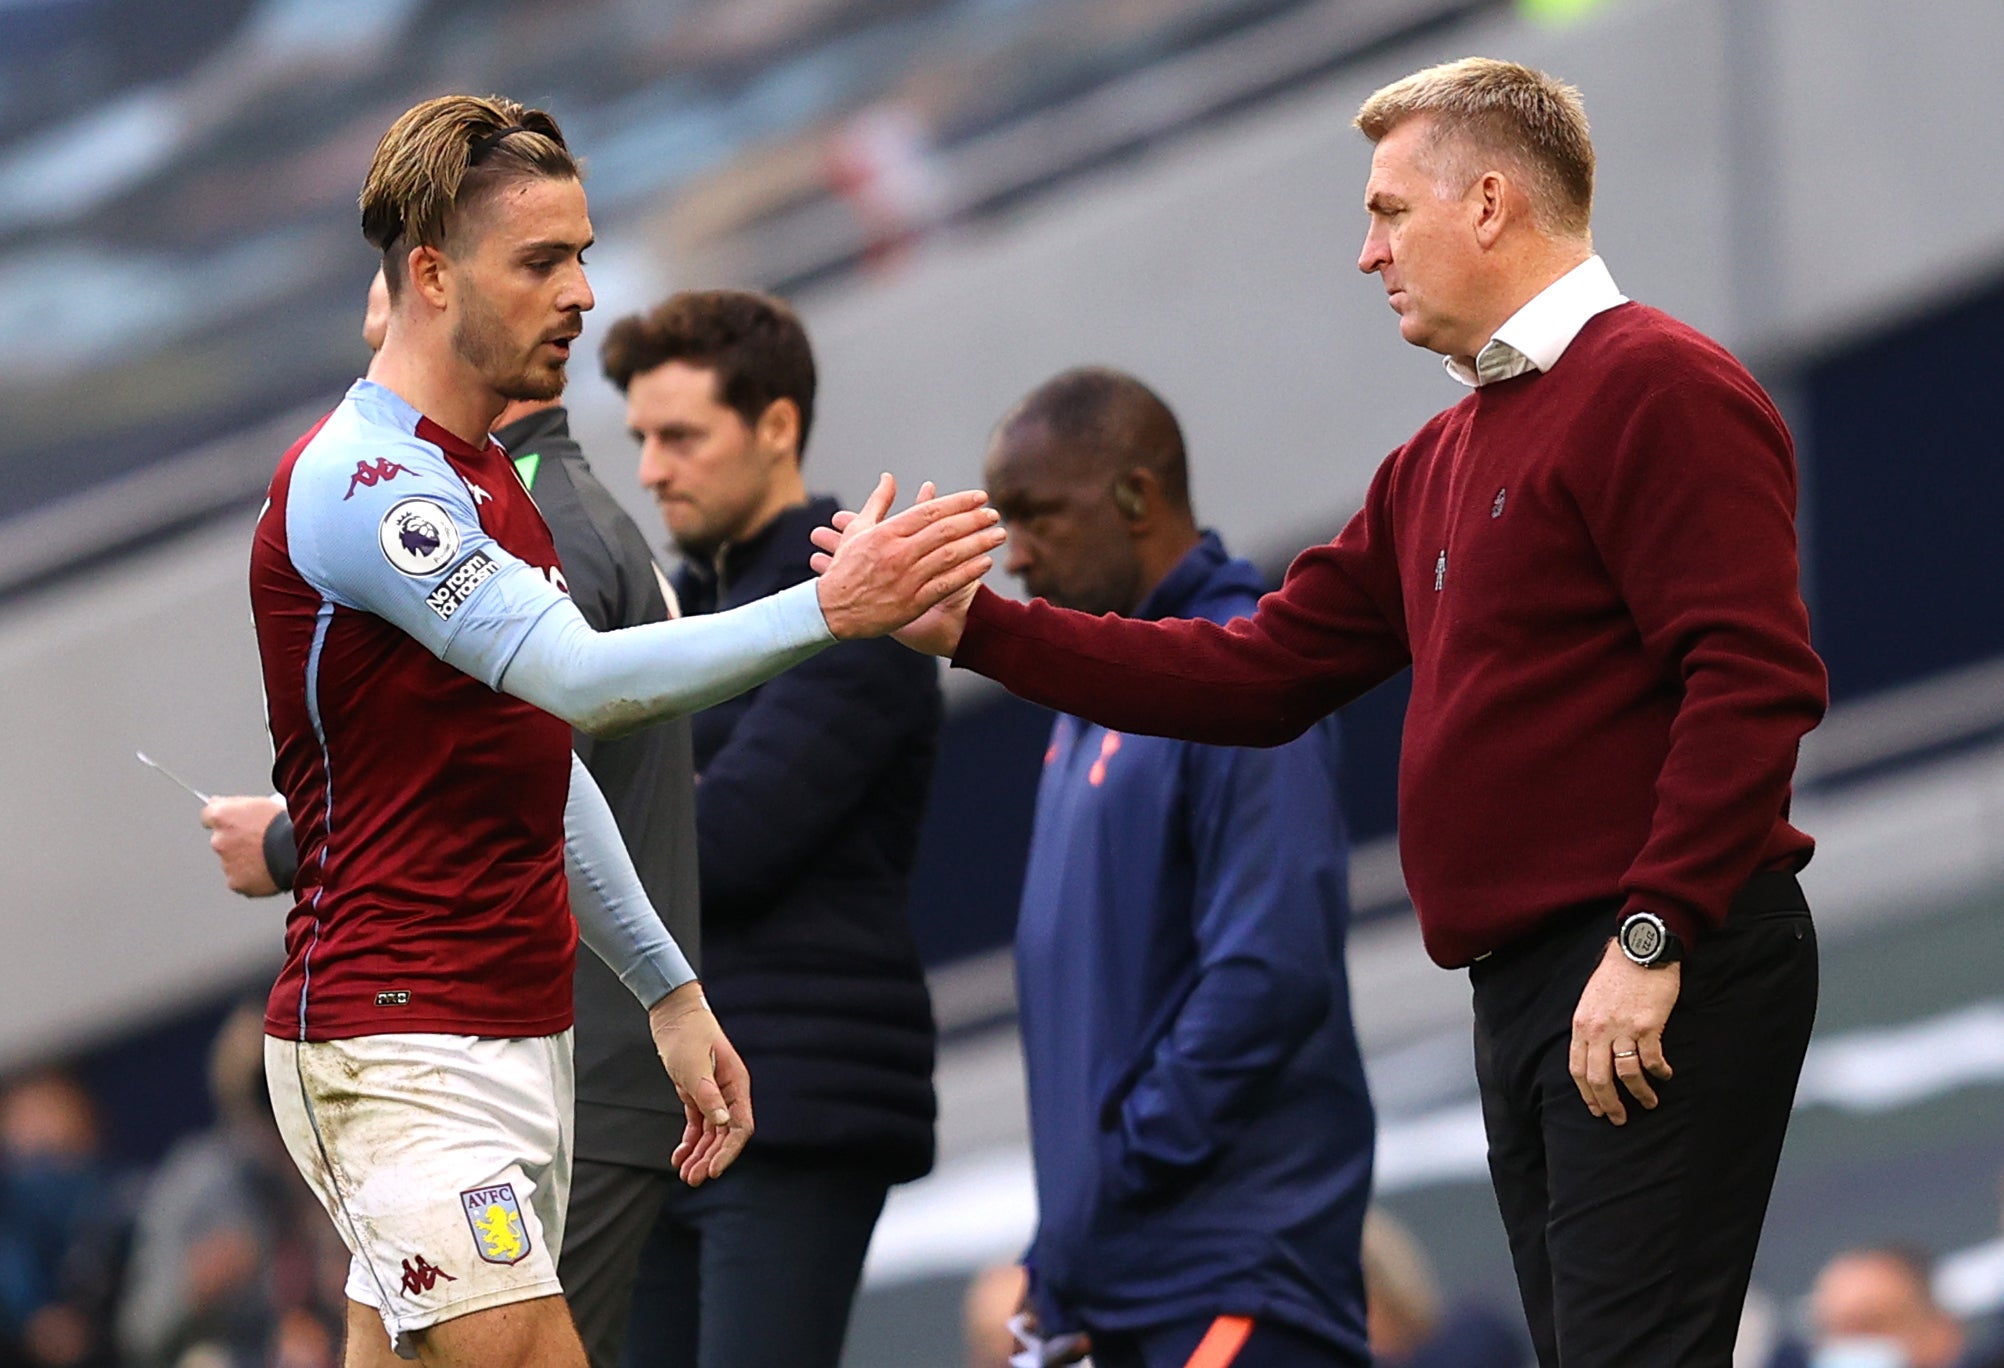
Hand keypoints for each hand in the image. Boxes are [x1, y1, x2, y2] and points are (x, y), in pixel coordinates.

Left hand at [200, 795, 284, 896]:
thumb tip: (219, 803)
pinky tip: (268, 871)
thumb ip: (236, 804)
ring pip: (232, 862)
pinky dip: (251, 877)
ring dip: (244, 860)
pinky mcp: (236, 883)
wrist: (300, 851)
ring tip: (269, 857)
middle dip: (236, 841)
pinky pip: (241, 880)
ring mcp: (226, 864)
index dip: (223, 819)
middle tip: (260, 841)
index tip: (231, 822)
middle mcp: (219, 840)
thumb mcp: (264, 802)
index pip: (208, 815)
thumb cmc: (287, 824)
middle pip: (221, 841)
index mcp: (223, 816)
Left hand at [649, 981, 753, 1185]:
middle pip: (725, 1135)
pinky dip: (689, 1142)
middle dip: (710, 1158)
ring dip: (699, 1154)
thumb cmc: (687, 1033)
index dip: (729, 1151)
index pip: (740, 1126)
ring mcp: (713, 1094)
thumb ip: (708, 1095)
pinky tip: (680, 1156)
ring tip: (686, 1174)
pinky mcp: (697, 1094)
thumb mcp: (694, 1066)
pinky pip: (697, 1124)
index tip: (714, 1169)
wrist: (673, 1014)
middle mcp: (728, 1093)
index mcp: (736, 1084)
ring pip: (710, 1133)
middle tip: (694, 1178)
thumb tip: (722, 1123)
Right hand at [807, 475, 1002, 640]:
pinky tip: (986, 563)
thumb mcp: (857, 531)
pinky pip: (946, 584)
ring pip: (950, 556)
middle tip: (995, 514)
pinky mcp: (913, 602)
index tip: (980, 497)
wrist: (833, 611)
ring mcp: (907, 578)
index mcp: (886, 533)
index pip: (930, 511)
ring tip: (999, 535)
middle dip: (974, 520)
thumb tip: (888, 477)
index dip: (958, 502)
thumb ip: (877, 503)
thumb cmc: (845, 568)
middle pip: (945, 531)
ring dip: (978, 544)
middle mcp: (898, 553)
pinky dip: (968, 572)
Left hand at [1568, 938, 1679, 1124]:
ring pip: (1627, 1074)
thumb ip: (1590, 1027)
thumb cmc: (1616, 975)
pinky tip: (1665, 1075)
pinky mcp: (1648, 1025)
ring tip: (1649, 1102)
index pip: (1577, 1069)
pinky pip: (1651, 1059)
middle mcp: (1598, 1030)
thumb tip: (1593, 1055)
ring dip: (1640, 1094)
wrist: (1640, 949)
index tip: (1596, 1109)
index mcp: (1581, 1025)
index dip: (1586, 1094)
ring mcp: (1623, 1028)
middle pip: (1599, 1079)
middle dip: (1609, 1104)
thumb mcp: (1590, 1000)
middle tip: (1619, 1119)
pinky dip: (1659, 1072)